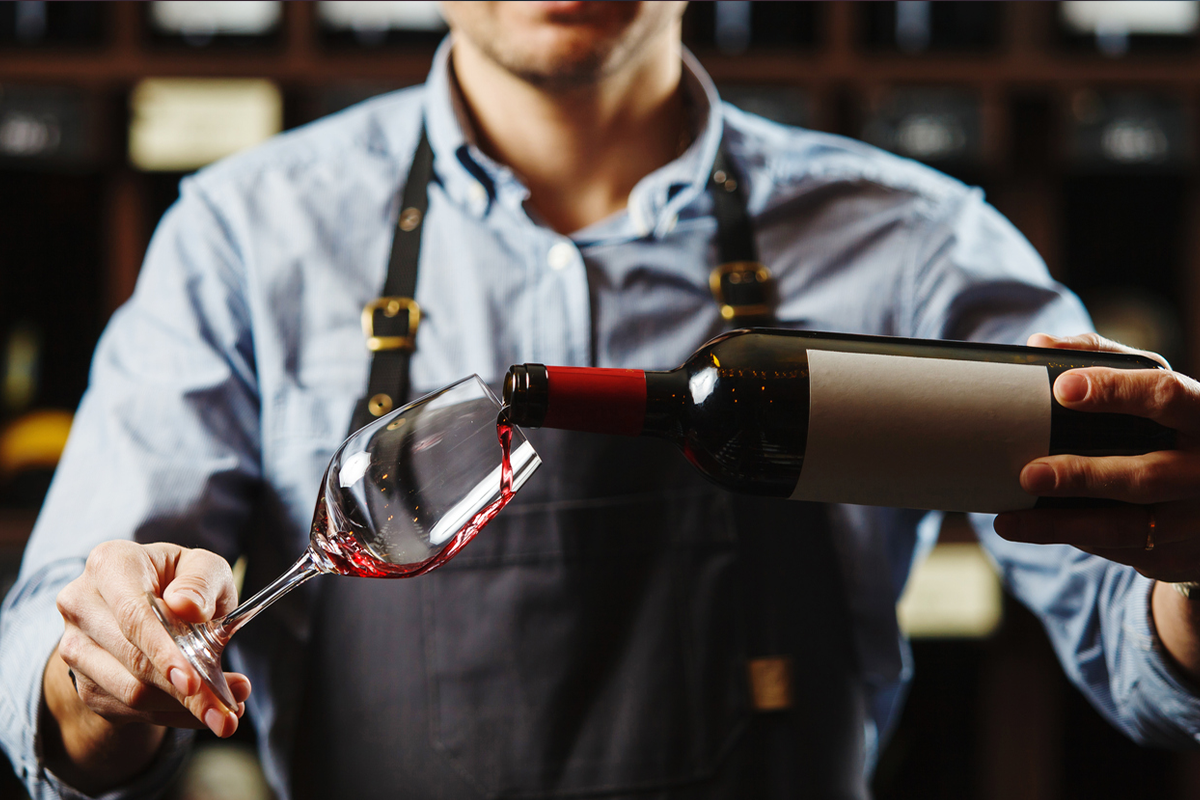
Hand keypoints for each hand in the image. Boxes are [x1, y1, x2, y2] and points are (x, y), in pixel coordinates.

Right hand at [46, 541, 250, 790]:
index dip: (163, 651)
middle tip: (230, 710)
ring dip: (183, 708)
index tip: (193, 681)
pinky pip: (129, 712)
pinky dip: (172, 715)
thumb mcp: (204, 567)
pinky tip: (201, 711)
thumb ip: (202, 581)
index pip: (133, 616)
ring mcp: (75, 648)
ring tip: (226, 711)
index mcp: (110, 564)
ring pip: (130, 693)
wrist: (151, 605)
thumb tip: (187, 606)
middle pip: (133, 660)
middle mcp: (81, 605)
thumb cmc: (183, 581)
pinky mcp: (84, 683)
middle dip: (186, 691)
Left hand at [993, 333, 1199, 583]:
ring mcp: (1198, 518)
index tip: (1062, 388)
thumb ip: (1101, 358)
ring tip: (1008, 522)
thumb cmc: (1169, 423)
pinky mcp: (1182, 555)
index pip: (1167, 396)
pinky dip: (1080, 542)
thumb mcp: (1150, 383)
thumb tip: (1039, 345)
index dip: (1117, 391)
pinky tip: (1039, 532)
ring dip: (1063, 527)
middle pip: (1147, 476)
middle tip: (1028, 474)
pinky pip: (1125, 552)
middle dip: (1084, 477)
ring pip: (1129, 528)